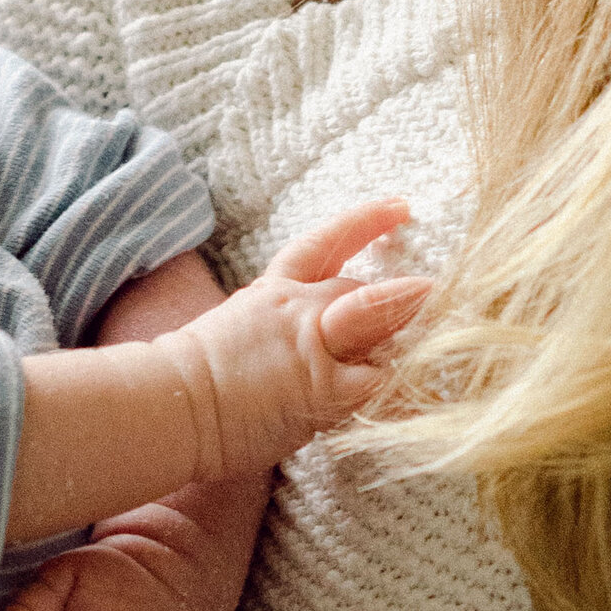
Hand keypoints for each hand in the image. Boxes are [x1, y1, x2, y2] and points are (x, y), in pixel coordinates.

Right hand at [165, 201, 427, 484]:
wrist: (165, 404)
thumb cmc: (190, 384)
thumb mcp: (238, 336)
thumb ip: (280, 331)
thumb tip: (315, 345)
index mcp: (270, 293)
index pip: (323, 245)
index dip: (365, 223)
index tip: (401, 207)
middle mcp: (295, 309)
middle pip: (361, 290)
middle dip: (401, 295)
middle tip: (439, 294)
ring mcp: (310, 344)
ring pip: (374, 317)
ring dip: (408, 315)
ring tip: (445, 313)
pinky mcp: (322, 385)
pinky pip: (377, 383)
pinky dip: (402, 388)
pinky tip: (424, 391)